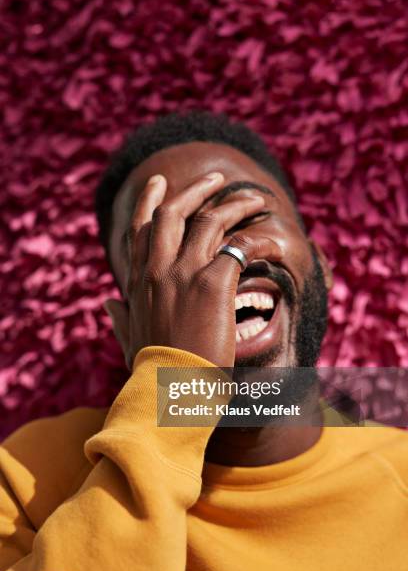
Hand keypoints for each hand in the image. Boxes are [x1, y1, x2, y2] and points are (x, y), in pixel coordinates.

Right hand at [104, 172, 279, 368]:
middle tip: (216, 178)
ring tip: (254, 198)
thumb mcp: (129, 340)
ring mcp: (184, 273)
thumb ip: (119, 318)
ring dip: (234, 204)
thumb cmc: (152, 373)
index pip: (139, 228)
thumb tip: (108, 302)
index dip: (149, 201)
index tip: (160, 183)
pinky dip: (258, 240)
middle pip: (174, 212)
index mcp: (138, 281)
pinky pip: (240, 247)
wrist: (169, 392)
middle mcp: (157, 269)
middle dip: (195, 189)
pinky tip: (273, 240)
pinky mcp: (213, 283)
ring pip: (209, 219)